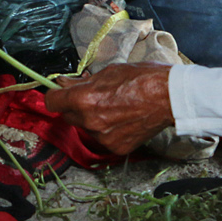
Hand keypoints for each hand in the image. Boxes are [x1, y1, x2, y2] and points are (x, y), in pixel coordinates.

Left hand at [44, 64, 173, 154]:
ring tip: (114, 106)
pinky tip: (122, 118)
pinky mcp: (115, 148)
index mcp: (85, 99)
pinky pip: (102, 138)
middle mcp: (90, 121)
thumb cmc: (142, 78)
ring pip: (86, 127)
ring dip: (92, 118)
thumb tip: (63, 84)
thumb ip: (82, 82)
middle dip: (75, 106)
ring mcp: (103, 138)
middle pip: (68, 115)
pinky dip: (107, 129)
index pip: (52, 102)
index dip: (55, 95)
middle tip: (93, 96)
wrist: (169, 97)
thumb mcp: (108, 72)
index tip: (61, 92)